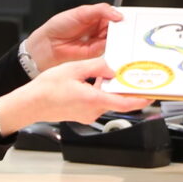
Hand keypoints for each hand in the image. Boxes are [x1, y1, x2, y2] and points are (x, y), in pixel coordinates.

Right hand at [0, 58, 151, 134]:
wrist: (30, 103)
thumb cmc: (47, 89)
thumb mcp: (74, 69)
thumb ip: (97, 67)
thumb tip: (113, 68)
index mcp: (93, 100)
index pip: (125, 103)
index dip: (141, 99)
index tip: (152, 94)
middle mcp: (93, 110)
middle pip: (117, 99)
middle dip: (123, 87)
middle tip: (130, 74)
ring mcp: (87, 114)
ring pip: (105, 99)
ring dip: (108, 87)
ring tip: (104, 72)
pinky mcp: (82, 113)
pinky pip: (96, 101)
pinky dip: (98, 90)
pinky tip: (91, 80)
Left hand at [23, 3, 119, 70]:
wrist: (48, 44)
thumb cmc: (59, 26)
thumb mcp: (81, 12)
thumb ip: (101, 11)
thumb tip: (117, 14)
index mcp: (96, 15)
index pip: (114, 14)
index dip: (122, 15)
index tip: (129, 16)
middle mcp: (99, 27)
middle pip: (117, 26)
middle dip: (122, 26)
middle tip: (127, 26)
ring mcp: (98, 40)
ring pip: (115, 37)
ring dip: (119, 36)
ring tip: (120, 34)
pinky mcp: (97, 51)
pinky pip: (109, 48)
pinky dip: (113, 46)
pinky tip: (113, 42)